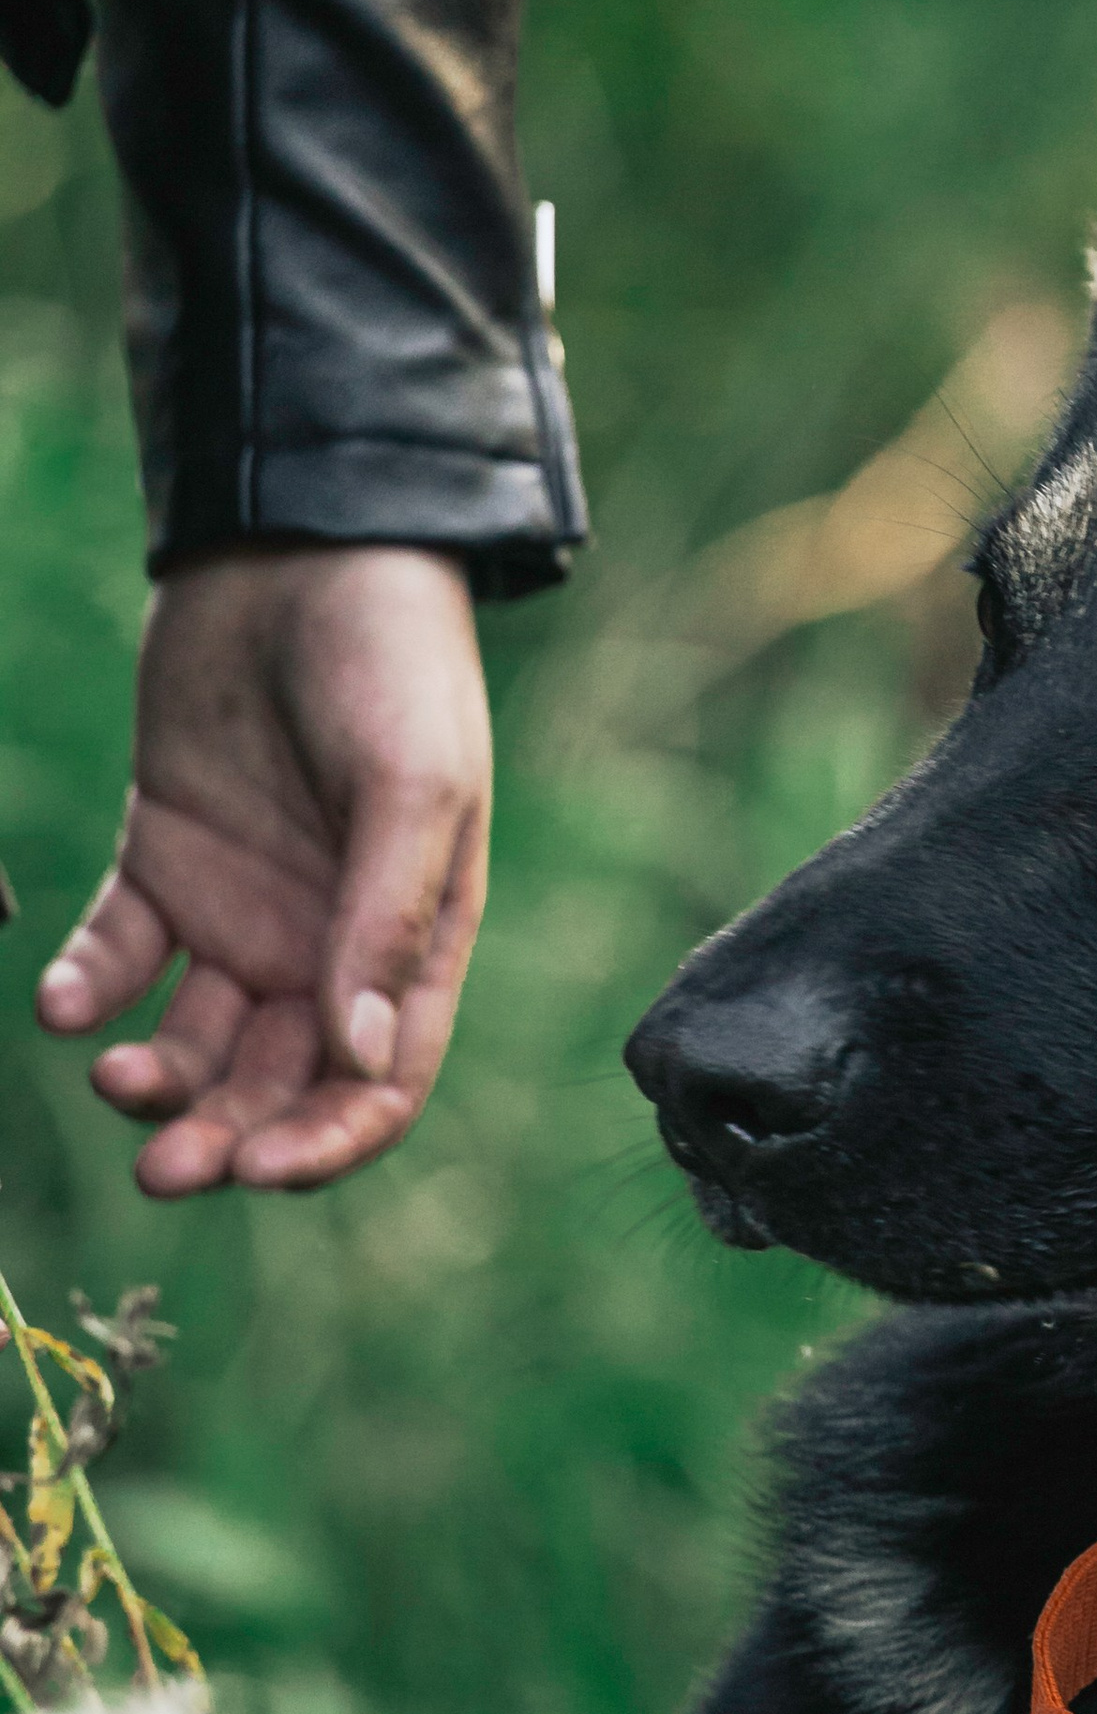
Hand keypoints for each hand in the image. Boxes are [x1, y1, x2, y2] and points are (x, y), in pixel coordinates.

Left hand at [36, 545, 491, 1196]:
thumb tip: (356, 1057)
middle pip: (276, 1086)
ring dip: (154, 1081)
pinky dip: (90, 989)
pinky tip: (65, 1002)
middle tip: (163, 1166)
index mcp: (414, 942)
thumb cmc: (393, 662)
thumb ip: (384, 921)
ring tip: (112, 1074)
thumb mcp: (413, 785)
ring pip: (194, 1040)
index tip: (262, 1168)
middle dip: (224, 1139)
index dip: (327, 1144)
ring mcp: (242, 907)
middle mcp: (327, 945)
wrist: (302, 544)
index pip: (377, 1085)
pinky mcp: (164, 859)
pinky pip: (121, 955)